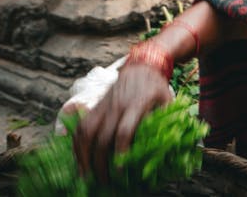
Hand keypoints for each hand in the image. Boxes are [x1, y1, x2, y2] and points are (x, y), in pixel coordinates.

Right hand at [73, 63, 172, 182]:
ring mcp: (104, 105)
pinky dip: (76, 142)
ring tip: (83, 174)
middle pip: (102, 137)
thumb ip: (165, 122)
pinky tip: (78, 157)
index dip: (120, 152)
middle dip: (99, 162)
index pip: (124, 131)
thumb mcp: (167, 101)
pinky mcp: (96, 106)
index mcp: (137, 105)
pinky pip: (81, 125)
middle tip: (103, 181)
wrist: (142, 65)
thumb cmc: (157, 87)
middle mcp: (117, 106)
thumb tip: (170, 147)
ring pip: (85, 131)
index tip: (119, 171)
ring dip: (82, 155)